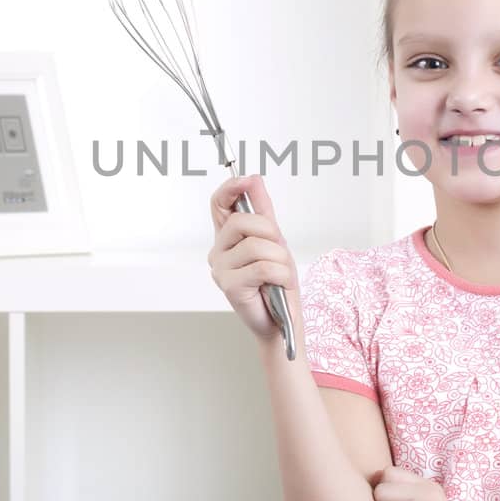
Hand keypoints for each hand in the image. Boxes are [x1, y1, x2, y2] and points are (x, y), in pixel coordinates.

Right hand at [207, 174, 297, 345]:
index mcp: (226, 237)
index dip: (231, 188)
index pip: (219, 204)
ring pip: (257, 246)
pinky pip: (264, 267)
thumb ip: (263, 210)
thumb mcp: (274, 241)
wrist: (281, 320)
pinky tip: (279, 285)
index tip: (246, 180)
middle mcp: (218, 251)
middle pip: (243, 221)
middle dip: (271, 233)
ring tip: (280, 275)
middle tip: (278, 254)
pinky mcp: (229, 286)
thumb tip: (254, 179)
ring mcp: (221, 269)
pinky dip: (282, 275)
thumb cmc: (276, 283)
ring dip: (280, 260)